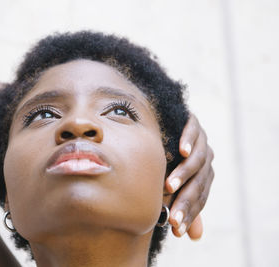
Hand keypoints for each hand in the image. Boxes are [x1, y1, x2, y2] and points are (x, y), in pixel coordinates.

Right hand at [165, 114, 213, 239]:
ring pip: (196, 161)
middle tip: (173, 218)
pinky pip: (193, 132)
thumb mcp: (173, 183)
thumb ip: (183, 204)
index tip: (176, 230)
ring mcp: (202, 140)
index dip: (189, 215)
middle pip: (198, 184)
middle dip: (184, 202)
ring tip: (169, 186)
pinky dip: (188, 141)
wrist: (166, 123)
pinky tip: (181, 151)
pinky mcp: (194, 122)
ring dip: (183, 174)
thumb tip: (195, 237)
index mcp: (204, 175)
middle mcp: (206, 159)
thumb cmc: (166, 157)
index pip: (199, 198)